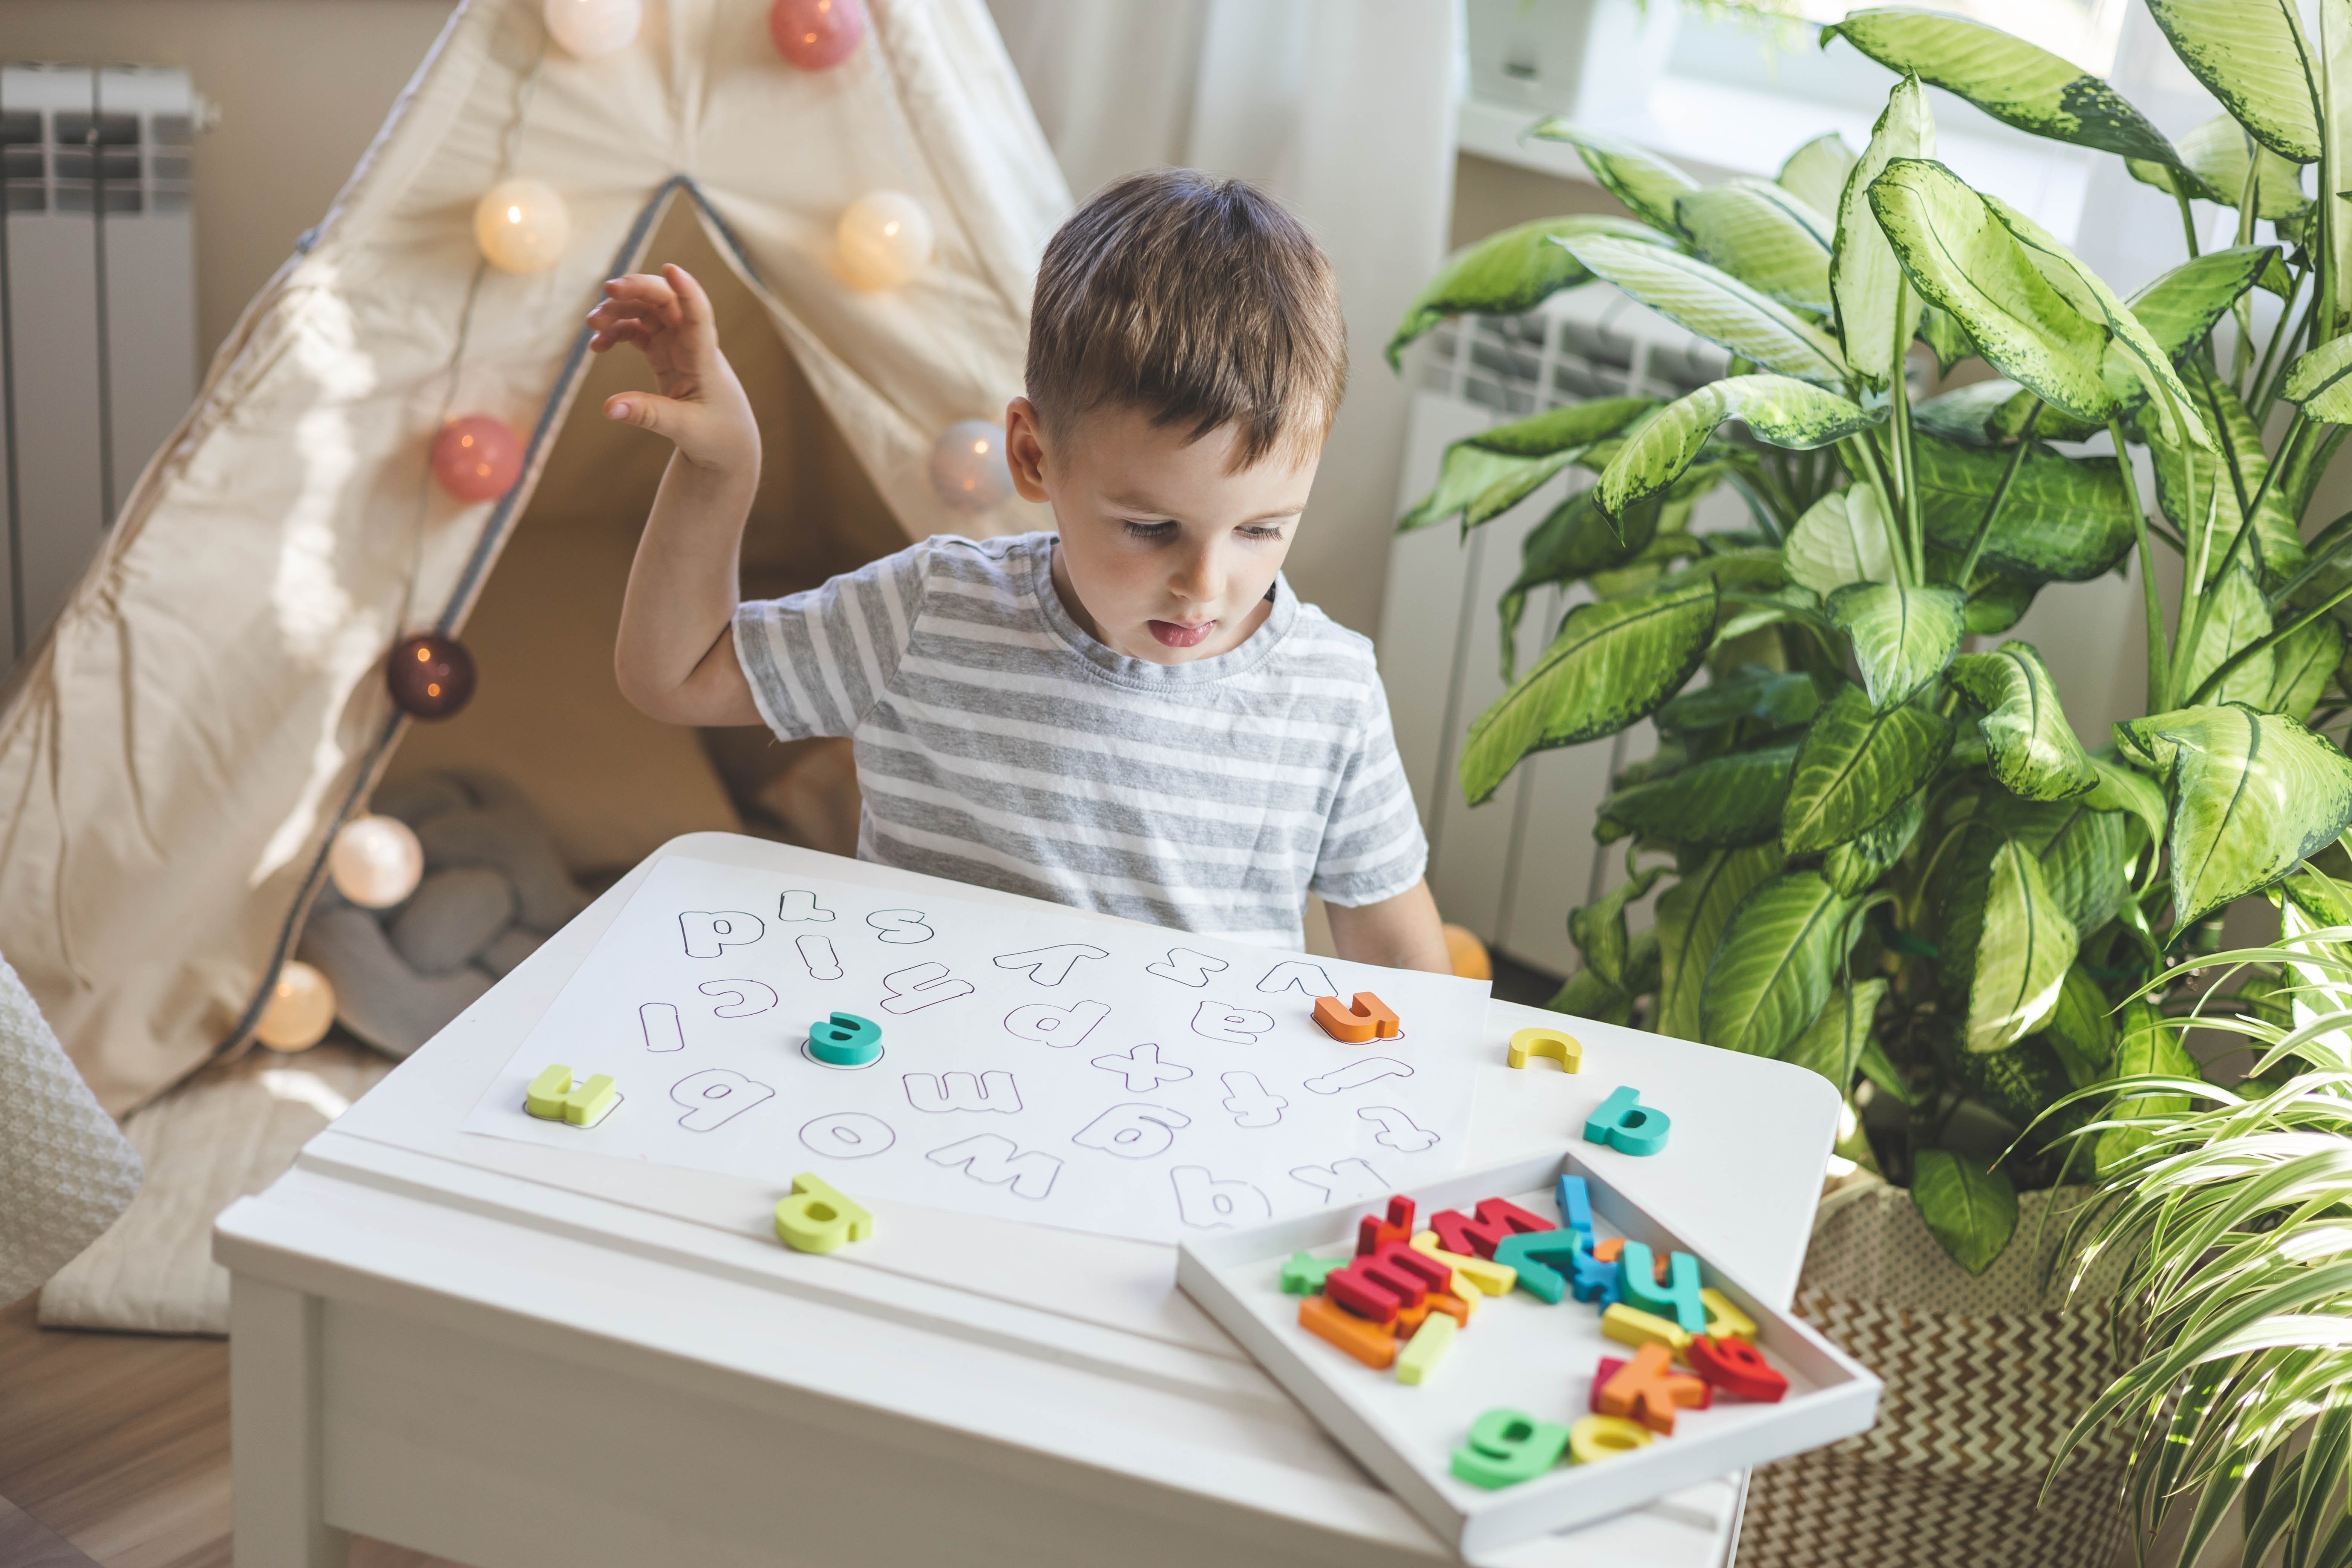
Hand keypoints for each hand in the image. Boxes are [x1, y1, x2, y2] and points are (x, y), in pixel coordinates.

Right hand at [587, 264, 758, 471]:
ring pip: (648, 311)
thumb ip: (647, 415)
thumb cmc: (717, 436)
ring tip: (592, 324)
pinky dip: (617, 332)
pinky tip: (597, 346)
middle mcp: (691, 344)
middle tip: (608, 290)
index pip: (698, 316)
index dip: (687, 291)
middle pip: (666, 301)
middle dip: (638, 289)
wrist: (727, 444)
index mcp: (704, 359)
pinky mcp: (665, 354)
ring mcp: (677, 346)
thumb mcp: (684, 430)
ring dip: (620, 309)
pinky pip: (638, 331)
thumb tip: (608, 408)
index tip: (671, 268)